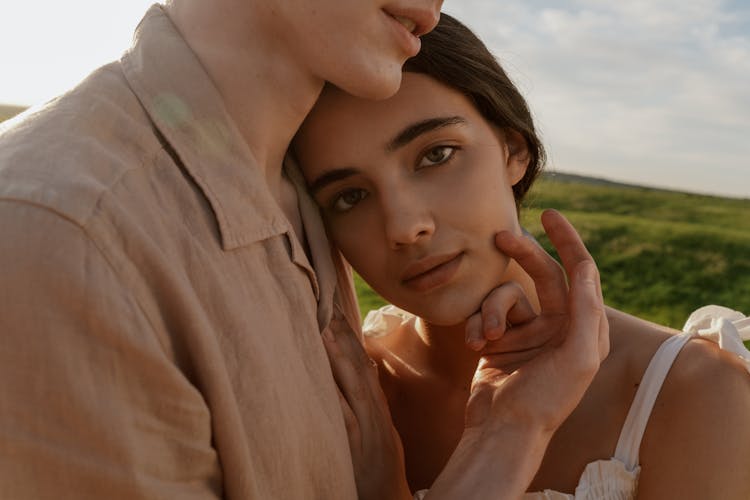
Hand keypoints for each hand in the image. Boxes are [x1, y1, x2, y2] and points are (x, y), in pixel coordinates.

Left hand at [322, 310, 411, 499]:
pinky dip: (334, 392)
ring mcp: (366, 426)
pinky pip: (343, 414)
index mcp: (376, 405)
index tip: (332, 304)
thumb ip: (365, 400)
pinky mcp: (356, 444)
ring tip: (320, 324)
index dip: (348, 331)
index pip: (361, 360)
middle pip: (357, 363)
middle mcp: (373, 410)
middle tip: (323, 301)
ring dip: (336, 352)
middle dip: (341, 331)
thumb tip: (354, 371)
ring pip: (351, 383)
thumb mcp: (377, 428)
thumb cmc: (378, 466)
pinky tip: (321, 374)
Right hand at [465, 209, 608, 433]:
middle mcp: (558, 326)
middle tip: (500, 236)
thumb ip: (586, 310)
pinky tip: (475, 344)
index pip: (580, 272)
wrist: (504, 430)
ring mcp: (527, 332)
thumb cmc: (546, 399)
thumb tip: (585, 267)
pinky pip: (486, 313)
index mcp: (584, 328)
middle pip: (541, 273)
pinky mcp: (499, 339)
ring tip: (486, 335)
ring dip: (492, 311)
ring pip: (506, 295)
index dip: (568, 240)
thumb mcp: (579, 356)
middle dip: (521, 255)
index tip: (549, 214)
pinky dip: (478, 324)